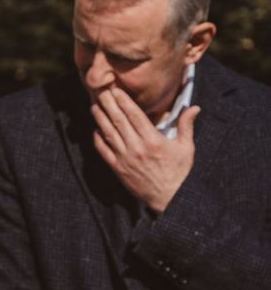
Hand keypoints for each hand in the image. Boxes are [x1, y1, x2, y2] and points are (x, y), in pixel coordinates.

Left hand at [91, 88, 197, 212]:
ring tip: (95, 106)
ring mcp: (125, 158)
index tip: (115, 90)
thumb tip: (194, 107)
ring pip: (108, 133)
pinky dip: (98, 139)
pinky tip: (96, 129)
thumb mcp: (186, 148)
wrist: (170, 198)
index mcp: (153, 140)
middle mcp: (137, 147)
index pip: (135, 115)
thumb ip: (186, 125)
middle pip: (119, 121)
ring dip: (100, 118)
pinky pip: (103, 151)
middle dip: (108, 104)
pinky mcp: (118, 168)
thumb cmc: (180, 172)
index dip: (123, 101)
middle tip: (100, 92)